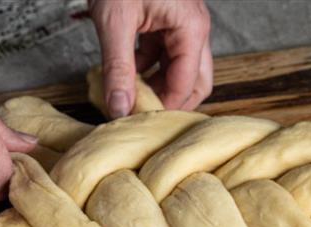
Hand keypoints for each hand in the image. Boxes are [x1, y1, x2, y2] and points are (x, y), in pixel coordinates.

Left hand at [89, 0, 211, 114]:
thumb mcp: (115, 21)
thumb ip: (117, 67)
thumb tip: (119, 106)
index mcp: (190, 29)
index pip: (185, 84)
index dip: (162, 107)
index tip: (139, 121)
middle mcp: (193, 29)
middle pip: (195, 82)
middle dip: (170, 101)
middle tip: (144, 115)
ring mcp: (182, 24)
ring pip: (179, 69)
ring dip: (157, 85)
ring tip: (130, 95)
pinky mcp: (166, 21)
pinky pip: (164, 54)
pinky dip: (148, 68)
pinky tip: (126, 72)